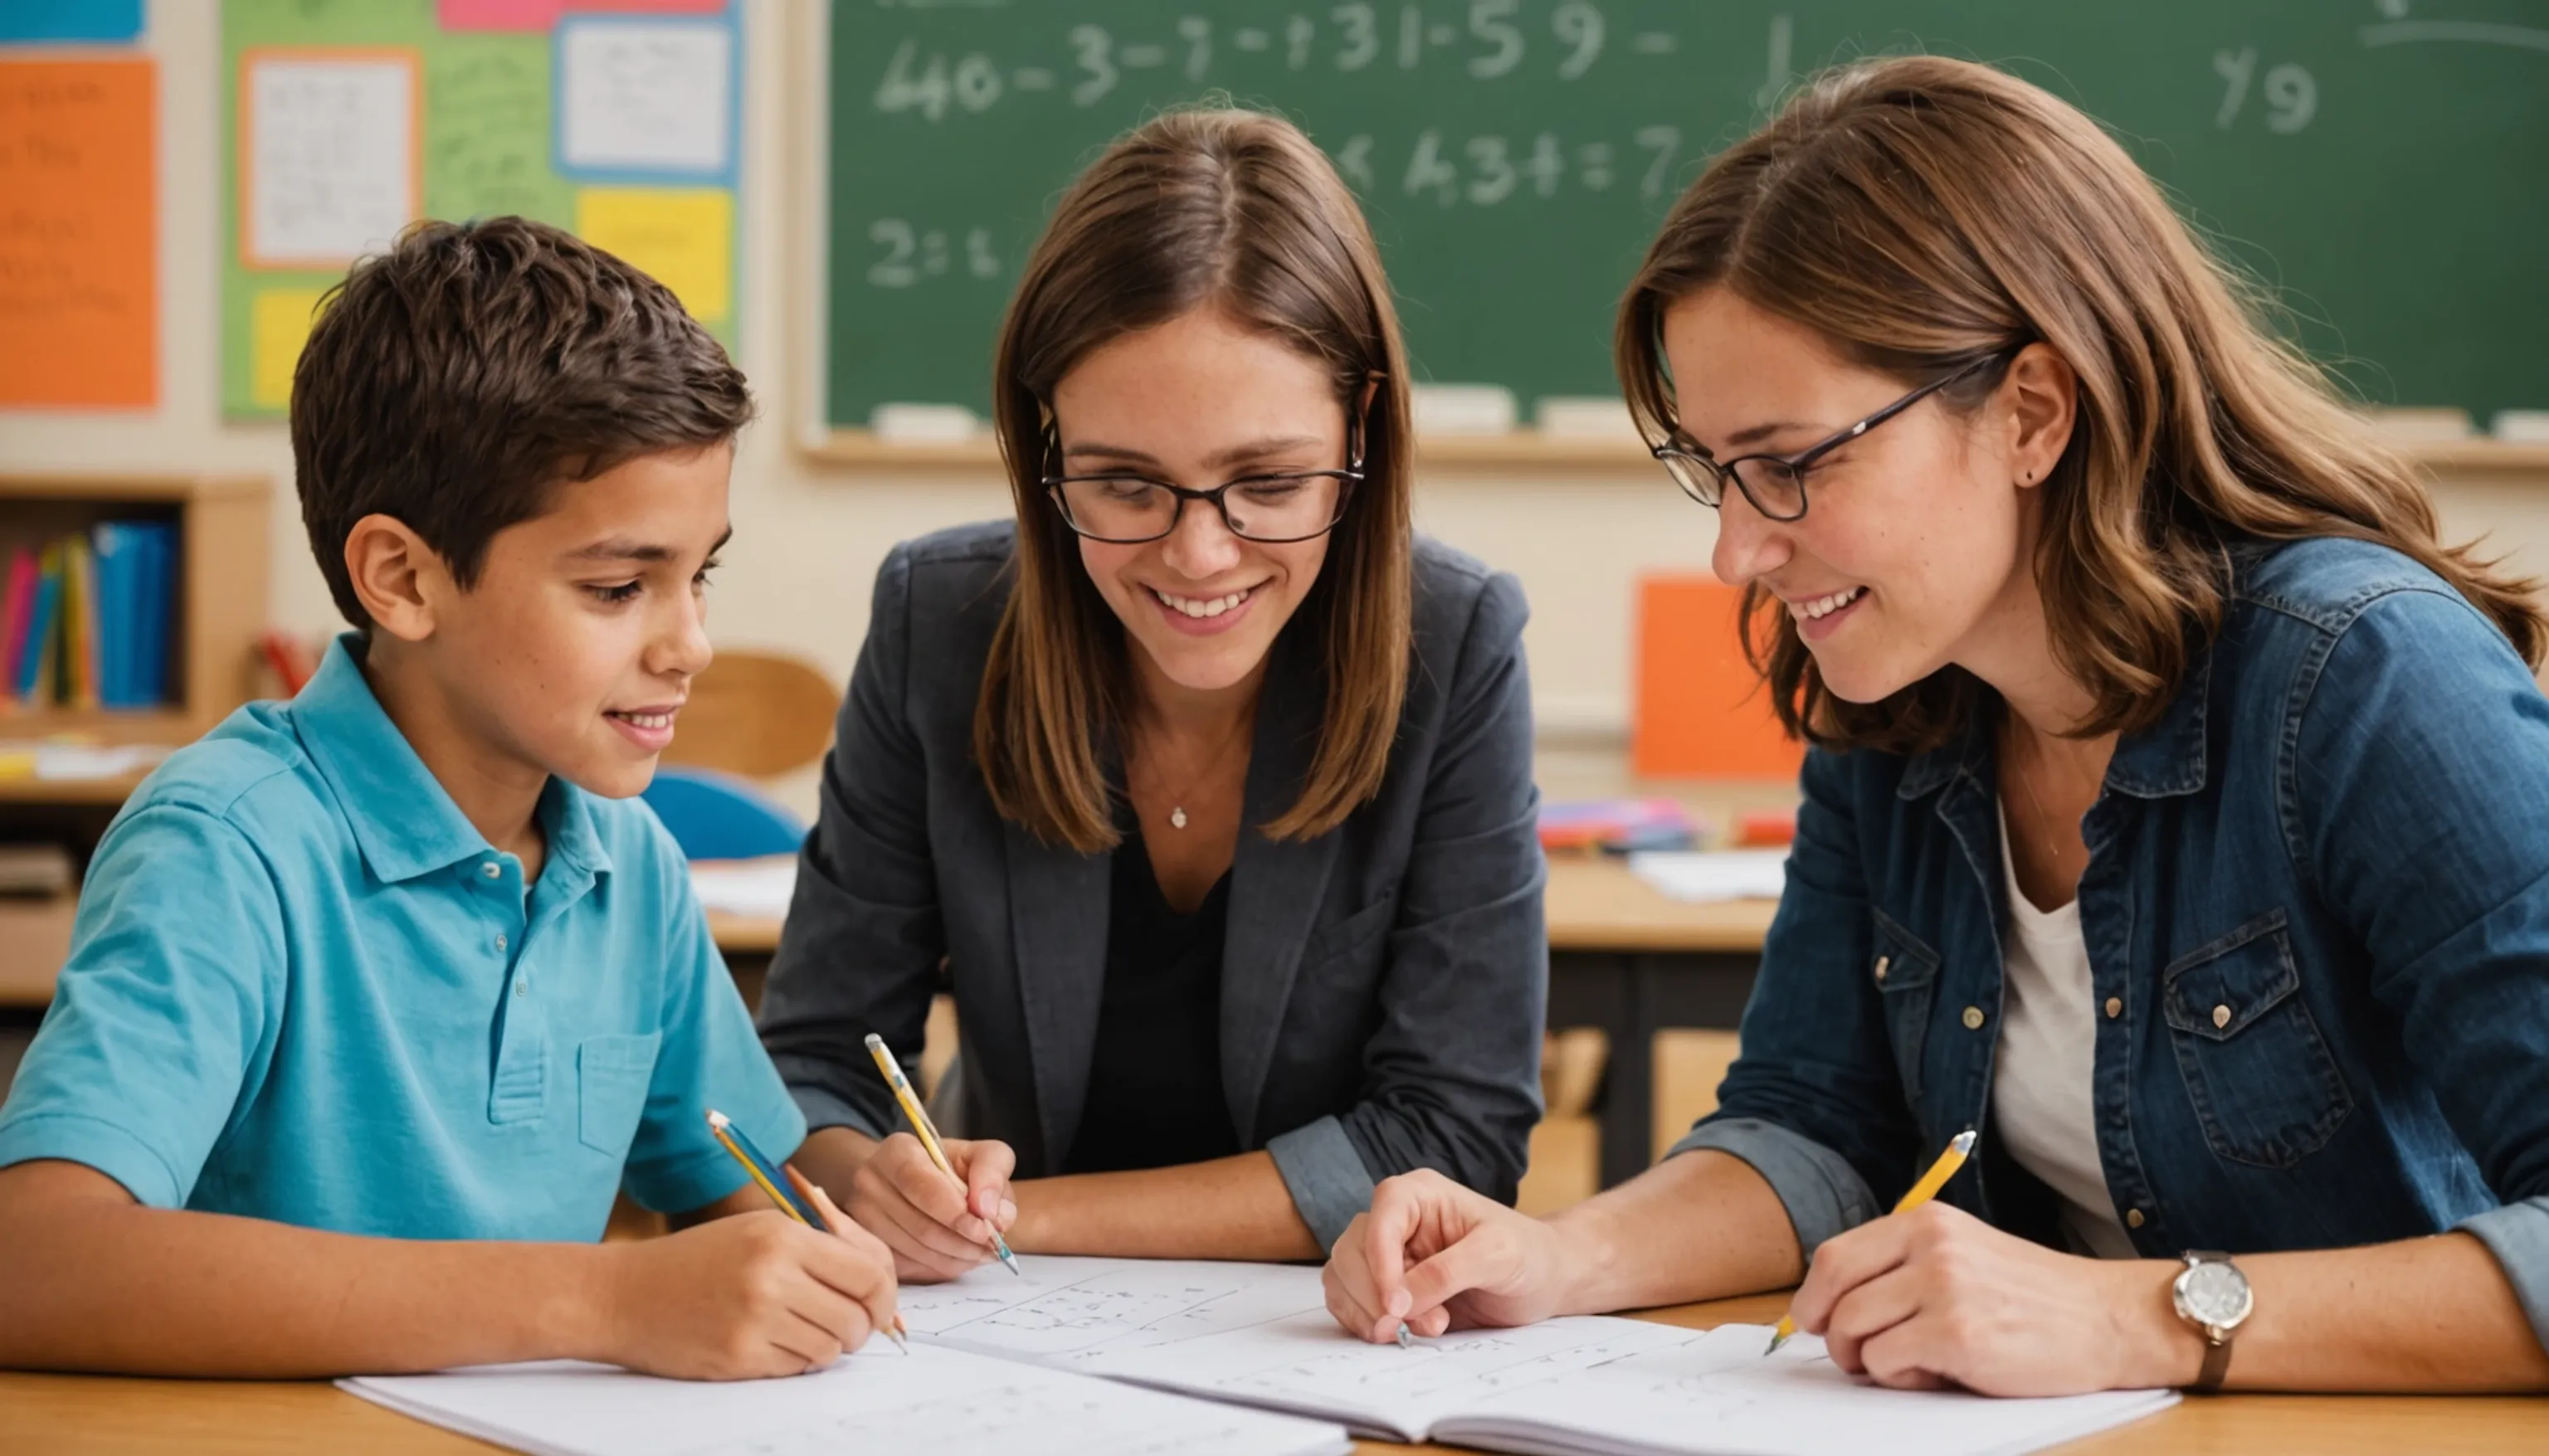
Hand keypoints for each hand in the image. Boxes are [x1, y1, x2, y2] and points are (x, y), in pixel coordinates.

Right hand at [593, 1207, 899, 1379]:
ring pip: (832, 1347)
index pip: (868, 1272)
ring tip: (803, 1330)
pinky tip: (774, 1342)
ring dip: (828, 1345)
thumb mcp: (758, 1229)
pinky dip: (797, 1360)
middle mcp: (773, 1277)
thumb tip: (879, 1281)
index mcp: (783, 1237)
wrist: (624, 1295)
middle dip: (862, 1327)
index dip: (884, 1295)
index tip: (880, 1305)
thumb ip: (818, 1247)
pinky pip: (798, 1367)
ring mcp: (755, 1320)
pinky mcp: (739, 1357)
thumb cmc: (696, 1259)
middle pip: (856, 1316)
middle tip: (849, 1325)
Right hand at [845, 1132, 1017, 1282]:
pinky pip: (908, 1268)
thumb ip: (993, 1172)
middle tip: (992, 1249)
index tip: (986, 1230)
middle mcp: (870, 1182)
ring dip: (956, 1259)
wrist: (907, 1179)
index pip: (922, 1186)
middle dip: (963, 1243)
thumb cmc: (948, 1166)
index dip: (956, 1214)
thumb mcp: (978, 1154)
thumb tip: (992, 1214)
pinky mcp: (866, 1245)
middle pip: (920, 1226)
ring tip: (981, 1254)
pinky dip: (939, 1268)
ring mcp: (862, 1217)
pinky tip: (958, 1258)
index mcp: (897, 1151)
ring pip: (915, 1252)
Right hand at [1323, 1169, 1581, 1343]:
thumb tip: (1399, 1300)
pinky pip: (1350, 1302)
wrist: (1543, 1280)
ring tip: (1420, 1329)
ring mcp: (1387, 1253)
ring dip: (1370, 1314)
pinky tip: (1401, 1333)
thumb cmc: (1528, 1254)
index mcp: (1419, 1195)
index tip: (1397, 1304)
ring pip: (1343, 1279)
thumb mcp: (1498, 1255)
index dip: (1380, 1262)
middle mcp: (1395, 1220)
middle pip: (1353, 1252)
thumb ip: (1447, 1272)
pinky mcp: (1385, 1285)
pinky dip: (1366, 1323)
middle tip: (1415, 1326)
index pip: (1380, 1218)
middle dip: (1377, 1297)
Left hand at [1791, 1202, 2194, 1395]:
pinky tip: (1937, 1373)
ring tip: (1911, 1363)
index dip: (1813, 1296)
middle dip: (1832, 1333)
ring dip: (1869, 1360)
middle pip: (1836, 1293)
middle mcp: (1931, 1248)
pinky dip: (1900, 1377)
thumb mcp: (1964, 1253)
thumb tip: (1833, 1302)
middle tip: (1852, 1355)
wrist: (2108, 1318)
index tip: (1813, 1321)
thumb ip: (1904, 1265)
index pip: (1836, 1255)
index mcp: (1927, 1223)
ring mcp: (1943, 1290)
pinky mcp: (1957, 1335)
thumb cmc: (2034, 1296)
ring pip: (1855, 1331)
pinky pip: (1887, 1363)